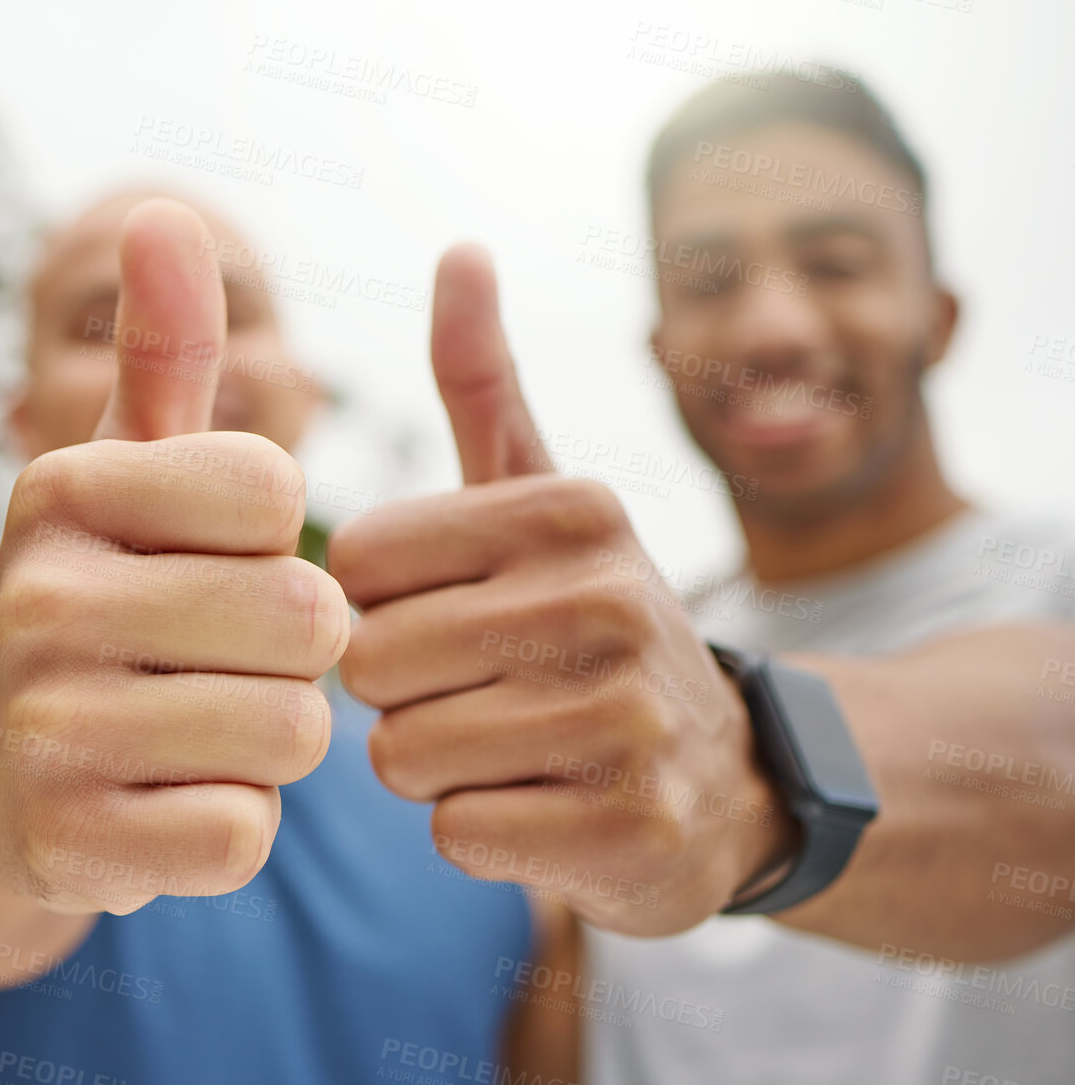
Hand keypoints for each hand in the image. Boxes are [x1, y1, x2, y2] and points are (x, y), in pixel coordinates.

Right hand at [0, 199, 347, 914]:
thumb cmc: (101, 600)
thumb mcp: (124, 474)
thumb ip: (164, 350)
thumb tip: (167, 213)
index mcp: (64, 490)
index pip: (275, 493)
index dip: (270, 541)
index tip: (201, 562)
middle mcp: (40, 600)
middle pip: (306, 621)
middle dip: (293, 654)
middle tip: (214, 663)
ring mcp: (48, 731)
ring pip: (293, 732)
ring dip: (268, 741)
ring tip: (185, 730)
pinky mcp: (70, 845)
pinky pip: (246, 835)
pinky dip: (228, 827)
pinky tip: (160, 803)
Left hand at [328, 245, 793, 934]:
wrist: (727, 780)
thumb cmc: (587, 624)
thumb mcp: (545, 498)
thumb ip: (484, 382)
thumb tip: (460, 250)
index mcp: (576, 510)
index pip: (357, 563)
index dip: (378, 604)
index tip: (447, 611)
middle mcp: (611, 604)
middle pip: (371, 663)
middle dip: (399, 691)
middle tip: (478, 688)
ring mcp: (630, 725)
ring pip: (402, 756)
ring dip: (434, 763)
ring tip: (511, 744)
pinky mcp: (630, 834)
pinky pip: (455, 832)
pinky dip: (479, 829)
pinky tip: (544, 806)